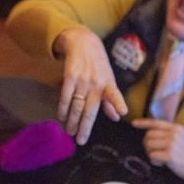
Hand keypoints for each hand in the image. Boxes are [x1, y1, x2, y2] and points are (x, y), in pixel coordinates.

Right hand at [54, 26, 127, 144]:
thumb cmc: (98, 64)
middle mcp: (96, 83)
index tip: (122, 112)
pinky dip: (62, 108)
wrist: (84, 43)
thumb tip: (117, 117)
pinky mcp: (70, 77)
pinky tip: (61, 116)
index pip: (115, 95)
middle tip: (80, 141)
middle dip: (84, 127)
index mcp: (108, 84)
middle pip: (89, 110)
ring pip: (76, 106)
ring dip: (72, 121)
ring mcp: (82, 80)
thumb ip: (111, 100)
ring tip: (70, 132)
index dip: (118, 103)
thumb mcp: (109, 79)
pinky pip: (65, 96)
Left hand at [131, 118, 183, 180]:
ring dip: (151, 153)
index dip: (143, 123)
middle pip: (149, 135)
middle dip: (147, 144)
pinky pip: (152, 155)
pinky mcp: (169, 154)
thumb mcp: (181, 138)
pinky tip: (162, 163)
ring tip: (160, 158)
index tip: (134, 123)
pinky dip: (154, 161)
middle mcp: (174, 133)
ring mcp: (172, 143)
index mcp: (176, 128)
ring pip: (149, 145)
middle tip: (155, 152)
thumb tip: (150, 134)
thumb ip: (168, 133)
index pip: (156, 122)